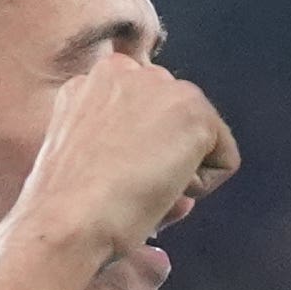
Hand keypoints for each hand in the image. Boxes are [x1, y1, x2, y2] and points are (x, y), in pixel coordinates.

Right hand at [14, 52, 235, 259]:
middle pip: (173, 121)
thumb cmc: (66, 208)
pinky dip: (203, 188)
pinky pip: (224, 160)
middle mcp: (124, 70)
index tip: (112, 178)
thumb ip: (122, 149)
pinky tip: (162, 190)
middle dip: (164, 158)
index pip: (144, 114)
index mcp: (90, 81)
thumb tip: (176, 184)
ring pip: (199, 138)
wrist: (66, 220)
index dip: (138, 156)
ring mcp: (160, 85)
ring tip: (141, 189)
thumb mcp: (83, 161)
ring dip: (180, 173)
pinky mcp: (192, 110)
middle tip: (129, 189)